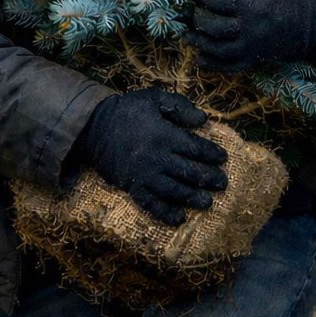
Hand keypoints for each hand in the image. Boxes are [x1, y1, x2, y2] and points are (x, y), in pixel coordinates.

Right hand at [74, 88, 227, 226]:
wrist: (93, 127)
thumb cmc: (126, 110)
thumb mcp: (152, 98)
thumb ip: (179, 106)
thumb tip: (203, 119)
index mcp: (164, 135)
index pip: (195, 148)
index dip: (211, 154)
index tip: (222, 158)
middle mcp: (157, 158)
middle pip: (189, 172)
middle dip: (209, 179)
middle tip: (222, 183)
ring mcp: (145, 176)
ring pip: (175, 191)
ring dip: (193, 198)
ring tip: (207, 202)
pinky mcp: (132, 188)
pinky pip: (151, 204)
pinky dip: (166, 214)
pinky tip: (179, 219)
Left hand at [188, 0, 315, 71]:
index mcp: (251, 4)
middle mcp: (247, 29)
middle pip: (212, 26)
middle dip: (197, 17)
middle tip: (192, 10)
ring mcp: (251, 47)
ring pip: (216, 49)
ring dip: (198, 42)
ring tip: (188, 34)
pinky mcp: (256, 59)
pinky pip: (230, 67)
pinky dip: (212, 65)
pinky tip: (199, 59)